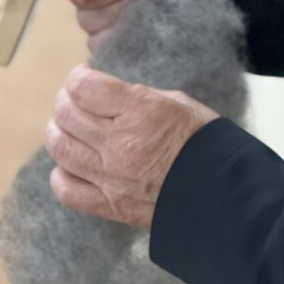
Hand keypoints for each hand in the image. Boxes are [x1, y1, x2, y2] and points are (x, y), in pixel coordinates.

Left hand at [44, 65, 218, 228]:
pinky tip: (74, 164)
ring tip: (72, 128)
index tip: (84, 77)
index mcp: (140, 111)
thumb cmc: (205, 143)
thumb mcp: (175, 102)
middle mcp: (120, 144)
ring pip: (59, 146)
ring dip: (60, 132)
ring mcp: (112, 177)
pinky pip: (65, 188)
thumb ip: (133, 96)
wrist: (224, 193)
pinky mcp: (110, 206)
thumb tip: (101, 92)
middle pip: (66, 113)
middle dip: (67, 101)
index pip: (82, 86)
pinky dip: (62, 173)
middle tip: (77, 101)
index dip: (78, 77)